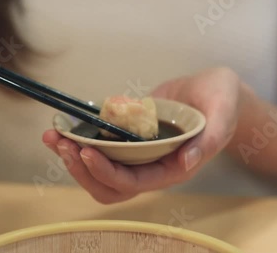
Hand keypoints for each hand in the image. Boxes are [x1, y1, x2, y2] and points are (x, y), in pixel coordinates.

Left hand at [43, 67, 245, 203]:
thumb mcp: (223, 113)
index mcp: (172, 169)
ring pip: (98, 170)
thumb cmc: (222, 102)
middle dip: (82, 169)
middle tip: (62, 142)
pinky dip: (78, 140)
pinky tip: (63, 126)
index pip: (133, 183)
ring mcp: (137, 154)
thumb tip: (186, 162)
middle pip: (108, 186)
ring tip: (53, 136)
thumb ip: (210, 139)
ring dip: (73, 157)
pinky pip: (100, 147)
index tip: (85, 150)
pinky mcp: (127, 138)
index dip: (106, 172)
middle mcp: (151, 167)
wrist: (213, 91)